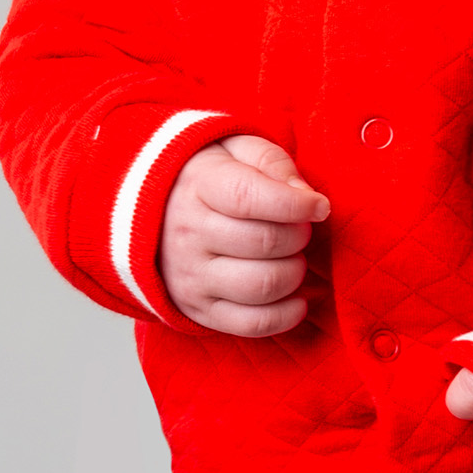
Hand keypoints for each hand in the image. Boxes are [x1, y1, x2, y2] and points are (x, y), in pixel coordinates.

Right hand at [158, 134, 329, 336]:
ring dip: (295, 273)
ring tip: (294, 257)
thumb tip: (306, 196)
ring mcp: (191, 277)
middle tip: (303, 229)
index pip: (248, 198)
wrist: (152, 213)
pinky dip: (286, 315)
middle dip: (299, 236)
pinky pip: (251, 324)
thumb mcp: (237, 149)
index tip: (320, 206)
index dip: (294, 204)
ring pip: (262, 286)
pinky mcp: (199, 310)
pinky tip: (297, 296)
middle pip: (263, 243)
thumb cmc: (212, 176)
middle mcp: (189, 234)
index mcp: (200, 186)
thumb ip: (273, 163)